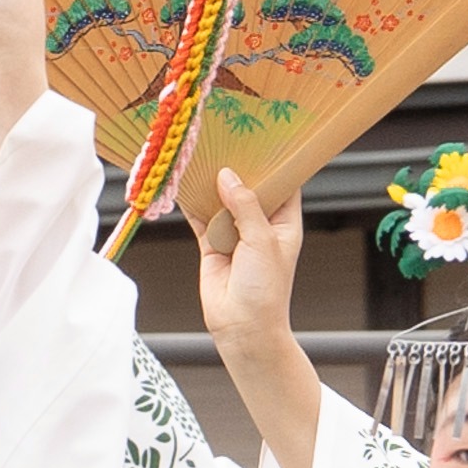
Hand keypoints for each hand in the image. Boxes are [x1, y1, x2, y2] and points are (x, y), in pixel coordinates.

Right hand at [187, 160, 301, 350]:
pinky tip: (183, 185)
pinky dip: (192, 205)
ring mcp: (235, 235)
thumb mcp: (262, 240)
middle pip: (249, 189)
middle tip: (226, 141)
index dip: (275, 163)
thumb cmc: (266, 289)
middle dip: (238, 170)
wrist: (243, 328)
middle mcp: (260, 226)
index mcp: (284, 223)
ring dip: (212, 185)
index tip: (263, 140)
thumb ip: (245, 206)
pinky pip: (200, 219)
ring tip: (202, 156)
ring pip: (222, 202)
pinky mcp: (211, 245)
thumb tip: (228, 176)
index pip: (283, 185)